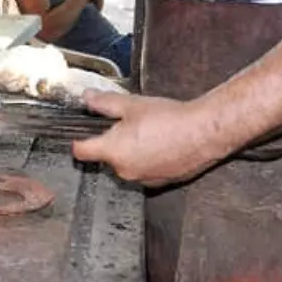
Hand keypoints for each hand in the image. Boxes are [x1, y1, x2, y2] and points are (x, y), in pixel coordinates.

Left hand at [72, 90, 226, 186]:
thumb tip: (87, 99)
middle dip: (111, 142)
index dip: (78, 140)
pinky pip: (144, 170)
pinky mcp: (159, 182)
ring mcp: (142, 179)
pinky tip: (160, 143)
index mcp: (113, 151)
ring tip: (148, 132)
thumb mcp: (131, 104)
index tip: (80, 134)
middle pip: (105, 157)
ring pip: (126, 164)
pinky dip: (146, 159)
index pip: (80, 152)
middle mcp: (124, 170)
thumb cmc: (169, 119)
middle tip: (126, 124)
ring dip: (130, 151)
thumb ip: (104, 103)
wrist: (203, 133)